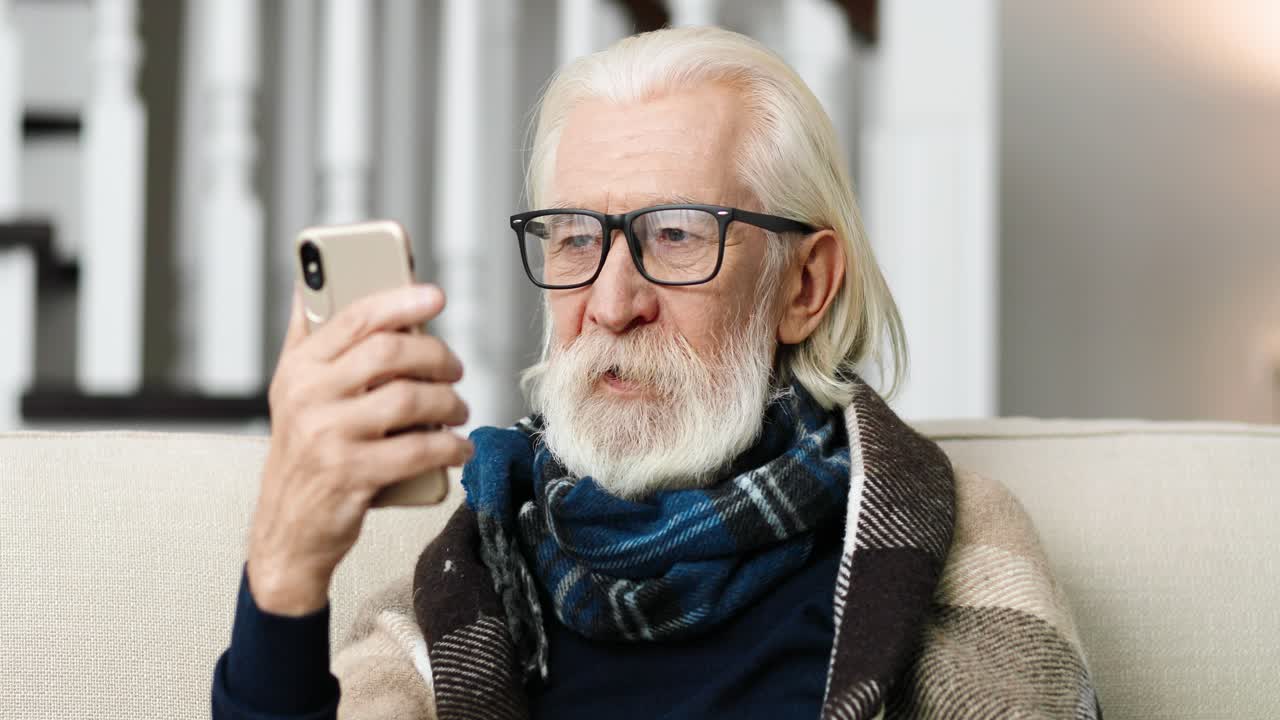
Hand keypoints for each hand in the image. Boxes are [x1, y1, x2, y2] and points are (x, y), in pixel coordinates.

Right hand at [246, 283, 472, 615]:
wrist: (287, 530)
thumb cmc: (303, 452)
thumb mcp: (291, 392)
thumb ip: (305, 338)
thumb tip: (309, 282)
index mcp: (298, 369)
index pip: (355, 318)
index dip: (400, 301)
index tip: (435, 297)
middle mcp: (308, 397)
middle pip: (389, 353)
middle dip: (436, 356)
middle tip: (454, 369)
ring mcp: (328, 437)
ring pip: (409, 399)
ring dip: (449, 402)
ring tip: (457, 410)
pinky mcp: (351, 475)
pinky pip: (418, 449)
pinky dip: (449, 446)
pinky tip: (458, 447)